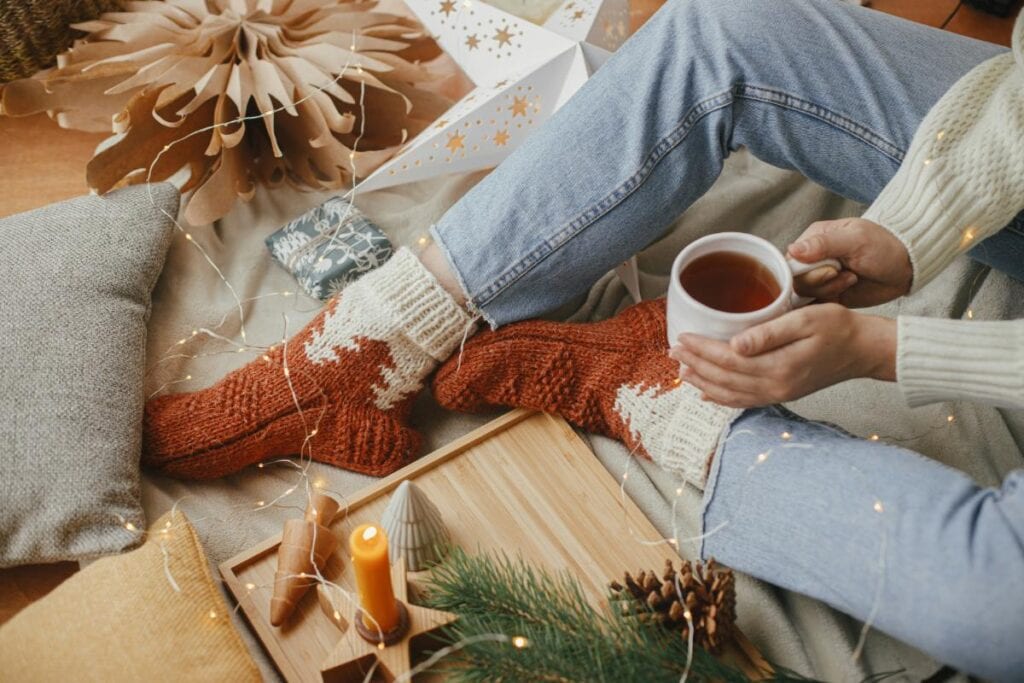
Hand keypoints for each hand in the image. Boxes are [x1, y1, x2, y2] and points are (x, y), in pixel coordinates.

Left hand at [669, 304, 895, 407]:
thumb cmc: (838, 327)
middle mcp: (775, 386)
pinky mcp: (782, 395)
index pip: (728, 359)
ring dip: (703, 381)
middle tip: (673, 349)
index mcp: (779, 366)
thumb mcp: (806, 319)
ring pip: (729, 393)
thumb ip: (769, 333)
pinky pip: (744, 401)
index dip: (702, 349)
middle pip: (723, 378)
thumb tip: (734, 344)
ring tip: (682, 369)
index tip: (682, 337)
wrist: (864, 350)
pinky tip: (706, 392)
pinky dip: (721, 398)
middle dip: (695, 364)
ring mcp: (778, 394)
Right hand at [790, 218, 911, 306]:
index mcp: (813, 240)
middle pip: (796, 280)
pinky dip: (831, 301)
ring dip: (829, 289)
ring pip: (806, 294)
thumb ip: (823, 244)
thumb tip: (793, 249)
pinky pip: (818, 304)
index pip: (790, 261)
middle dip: (820, 282)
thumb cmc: (885, 245)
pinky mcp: (830, 295)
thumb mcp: (855, 239)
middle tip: (842, 274)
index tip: (829, 271)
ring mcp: (821, 280)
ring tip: (851, 278)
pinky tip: (849, 288)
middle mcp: (813, 260)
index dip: (804, 271)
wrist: (907, 266)